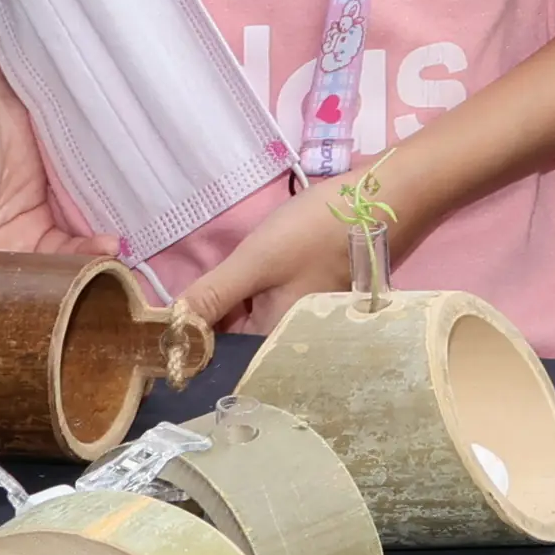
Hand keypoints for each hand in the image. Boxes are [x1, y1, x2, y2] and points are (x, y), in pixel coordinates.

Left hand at [176, 163, 439, 334]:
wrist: (384, 201)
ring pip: (255, 316)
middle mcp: (293, 341)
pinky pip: (274, 302)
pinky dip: (260, 288)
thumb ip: (213, 296)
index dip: (191, 333)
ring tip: (227, 273)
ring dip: (237, 298)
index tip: (172, 312)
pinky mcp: (314, 299)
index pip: (219, 353)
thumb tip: (169, 334)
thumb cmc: (318, 232)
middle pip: (237, 336)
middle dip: (216, 312)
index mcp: (276, 342)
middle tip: (203, 283)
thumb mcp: (257, 260)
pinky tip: (258, 266)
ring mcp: (305, 320)